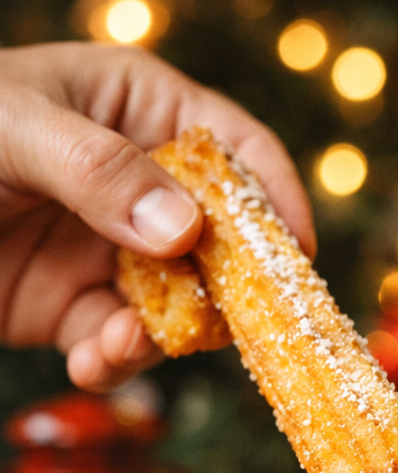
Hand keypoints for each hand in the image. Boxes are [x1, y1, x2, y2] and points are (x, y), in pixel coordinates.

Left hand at [0, 42, 314, 390]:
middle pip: (225, 240)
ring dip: (164, 335)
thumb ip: (100, 169)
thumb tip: (186, 228)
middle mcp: (140, 184)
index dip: (275, 201)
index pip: (237, 151)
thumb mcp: (10, 130)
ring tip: (115, 343)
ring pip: (185, 303)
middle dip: (226, 287)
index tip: (294, 257)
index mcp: (139, 111)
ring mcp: (115, 250)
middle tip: (217, 322)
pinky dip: (118, 361)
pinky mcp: (83, 309)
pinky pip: (129, 343)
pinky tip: (88, 360)